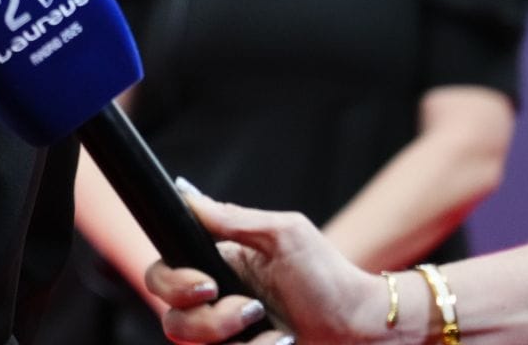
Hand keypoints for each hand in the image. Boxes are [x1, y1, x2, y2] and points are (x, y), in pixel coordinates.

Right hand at [144, 193, 385, 344]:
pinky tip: (281, 342)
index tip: (206, 285)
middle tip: (249, 309)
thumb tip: (186, 197)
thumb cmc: (329, 276)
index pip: (163, 271)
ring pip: (192, 344)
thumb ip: (233, 219)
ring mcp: (227, 334)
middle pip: (171, 317)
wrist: (364, 326)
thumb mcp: (284, 234)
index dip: (172, 283)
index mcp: (218, 263)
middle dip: (207, 319)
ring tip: (274, 330)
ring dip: (232, 336)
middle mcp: (216, 300)